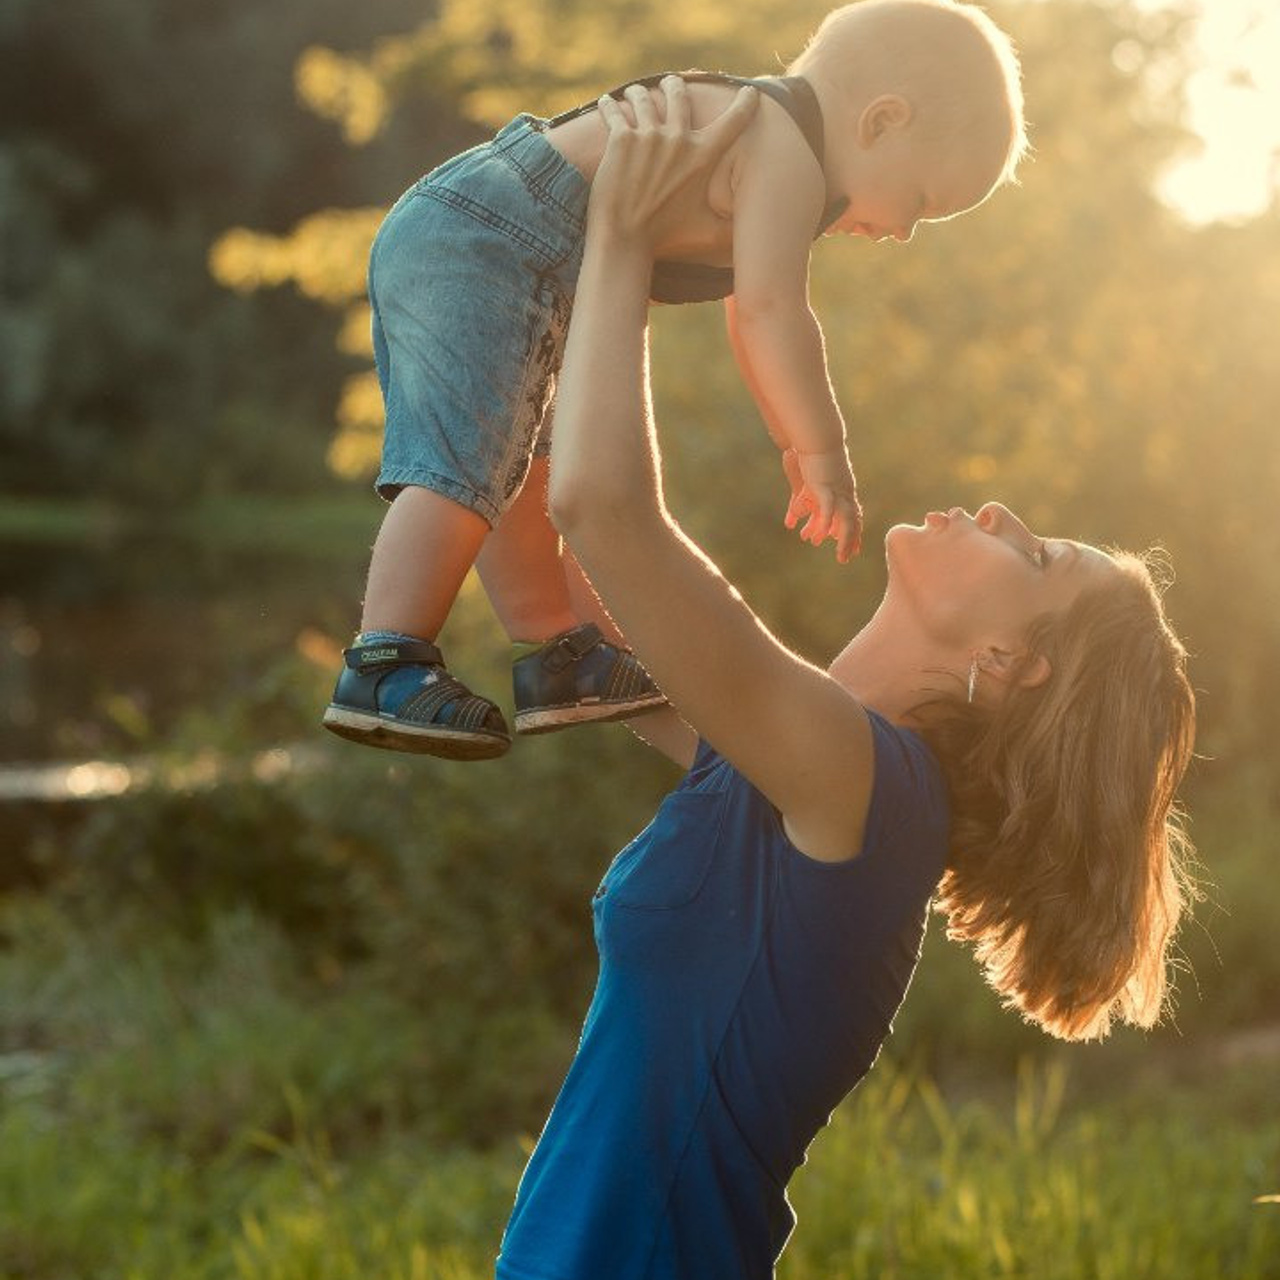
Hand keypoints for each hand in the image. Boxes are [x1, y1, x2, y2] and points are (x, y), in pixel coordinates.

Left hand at [589, 75, 757, 252]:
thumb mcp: (707, 228)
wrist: (625, 238)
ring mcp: (648, 136)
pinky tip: (605, 102)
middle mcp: (678, 139)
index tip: (749, 91)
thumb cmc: (665, 236)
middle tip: (670, 82)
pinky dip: (608, 105)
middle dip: (674, 84)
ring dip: (638, 92)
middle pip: (679, 94)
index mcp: (703, 157)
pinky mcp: (621, 139)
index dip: (745, 103)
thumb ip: (730, 225)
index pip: (733, 121)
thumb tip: (749, 230)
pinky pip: (614, 110)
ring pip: (643, 98)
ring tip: (632, 93)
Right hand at [784, 447, 862, 561]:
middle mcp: (845, 491)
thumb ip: (804, 500)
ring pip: (845, 519)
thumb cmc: (814, 453)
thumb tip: (793, 515)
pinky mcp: (824, 485)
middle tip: (846, 559)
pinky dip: (826, 524)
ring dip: (844, 540)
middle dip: (850, 542)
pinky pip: (828, 509)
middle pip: (852, 521)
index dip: (853, 533)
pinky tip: (823, 536)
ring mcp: (837, 489)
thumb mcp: (811, 480)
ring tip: (840, 556)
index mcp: (844, 489)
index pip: (852, 515)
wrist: (816, 435)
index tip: (854, 548)